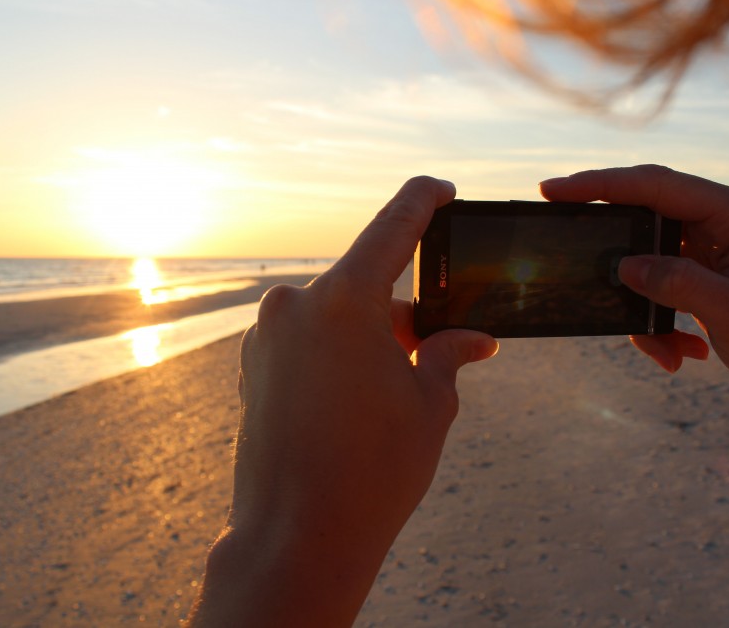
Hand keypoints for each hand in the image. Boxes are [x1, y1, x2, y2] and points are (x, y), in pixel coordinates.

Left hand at [189, 177, 497, 626]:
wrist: (297, 536)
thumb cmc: (372, 470)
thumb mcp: (429, 405)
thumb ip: (448, 354)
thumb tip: (473, 338)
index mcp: (344, 300)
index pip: (393, 225)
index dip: (424, 202)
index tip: (443, 192)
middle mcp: (296, 305)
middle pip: (365, 283)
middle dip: (405, 309)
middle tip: (439, 344)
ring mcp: (267, 336)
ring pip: (335, 314)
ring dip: (370, 334)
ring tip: (399, 384)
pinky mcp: (254, 365)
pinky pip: (307, 339)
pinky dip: (338, 351)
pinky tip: (359, 395)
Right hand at [540, 164, 728, 391]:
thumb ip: (679, 283)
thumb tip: (624, 267)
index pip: (657, 186)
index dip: (601, 184)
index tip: (554, 191)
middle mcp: (721, 227)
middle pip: (645, 220)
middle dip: (616, 255)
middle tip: (575, 260)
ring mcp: (712, 254)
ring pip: (648, 264)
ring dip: (644, 310)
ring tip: (666, 351)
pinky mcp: (705, 281)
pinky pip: (660, 292)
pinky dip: (659, 327)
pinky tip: (685, 355)